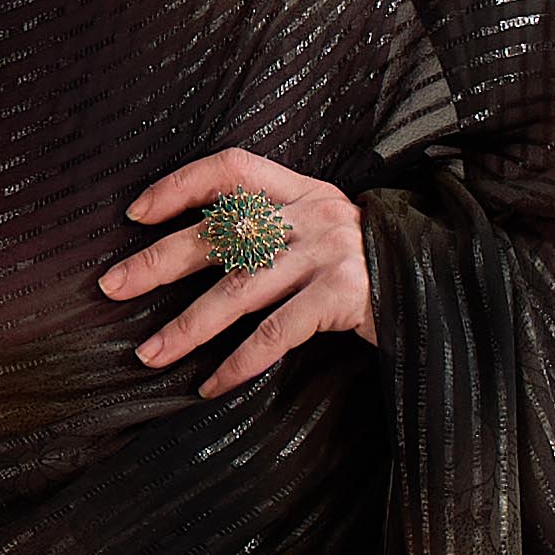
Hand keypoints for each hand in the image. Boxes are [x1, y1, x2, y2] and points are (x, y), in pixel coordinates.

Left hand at [102, 146, 378, 395]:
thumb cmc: (370, 265)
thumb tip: (199, 248)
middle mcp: (312, 214)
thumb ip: (277, 228)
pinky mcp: (343, 296)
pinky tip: (209, 385)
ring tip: (148, 353)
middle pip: (220, 232)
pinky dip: (238, 363)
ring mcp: (328, 253)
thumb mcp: (324, 229)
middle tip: (112, 286)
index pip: (230, 169)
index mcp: (302, 190)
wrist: (443, 287)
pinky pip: (275, 335)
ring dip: (186, 326)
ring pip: (239, 290)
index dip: (180, 185)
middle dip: (159, 261)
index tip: (136, 213)